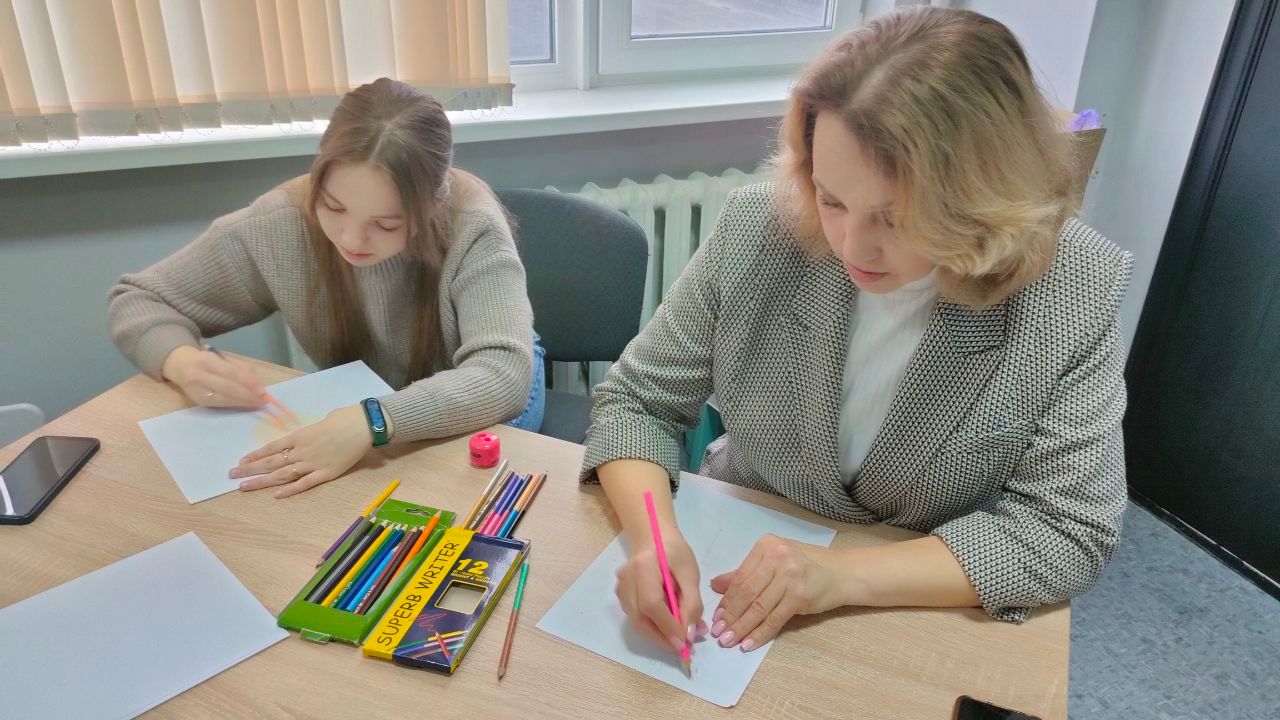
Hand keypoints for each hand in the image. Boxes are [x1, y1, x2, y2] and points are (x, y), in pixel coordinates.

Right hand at [162, 345, 265, 407]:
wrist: (179, 366)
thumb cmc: (206, 360)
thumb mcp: (222, 358)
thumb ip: (241, 367)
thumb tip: (258, 383)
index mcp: (207, 361)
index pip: (231, 373)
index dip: (248, 383)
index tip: (263, 390)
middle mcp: (199, 376)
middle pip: (228, 388)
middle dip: (248, 396)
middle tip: (263, 400)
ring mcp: (197, 391)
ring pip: (224, 399)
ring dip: (243, 403)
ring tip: (257, 404)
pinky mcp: (198, 401)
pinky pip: (219, 405)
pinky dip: (233, 405)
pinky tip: (244, 405)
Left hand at [230, 405, 372, 497]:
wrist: (364, 425)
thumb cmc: (345, 418)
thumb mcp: (323, 421)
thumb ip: (312, 433)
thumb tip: (310, 438)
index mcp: (300, 436)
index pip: (271, 448)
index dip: (255, 456)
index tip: (241, 462)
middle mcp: (301, 451)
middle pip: (271, 463)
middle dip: (250, 470)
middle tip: (232, 476)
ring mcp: (313, 463)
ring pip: (282, 475)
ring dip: (262, 481)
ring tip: (244, 487)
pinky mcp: (326, 473)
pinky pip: (304, 483)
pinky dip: (290, 490)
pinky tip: (276, 495)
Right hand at [615, 529, 708, 654]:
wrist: (654, 539)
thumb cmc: (675, 554)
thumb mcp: (690, 575)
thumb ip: (692, 604)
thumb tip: (689, 634)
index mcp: (644, 566)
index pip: (651, 603)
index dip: (667, 626)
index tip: (685, 643)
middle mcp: (626, 579)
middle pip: (641, 618)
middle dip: (664, 637)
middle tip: (685, 647)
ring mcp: (621, 589)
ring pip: (638, 622)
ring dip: (660, 635)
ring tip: (681, 637)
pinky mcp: (621, 597)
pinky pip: (637, 618)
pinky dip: (654, 628)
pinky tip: (669, 626)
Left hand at [709, 534, 850, 651]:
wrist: (843, 573)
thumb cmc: (806, 566)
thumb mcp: (775, 561)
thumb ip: (746, 572)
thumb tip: (715, 585)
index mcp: (767, 546)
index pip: (741, 576)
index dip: (726, 599)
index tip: (716, 616)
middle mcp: (778, 558)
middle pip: (747, 592)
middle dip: (730, 616)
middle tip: (718, 632)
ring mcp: (790, 577)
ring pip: (759, 607)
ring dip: (741, 627)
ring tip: (727, 640)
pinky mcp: (800, 597)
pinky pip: (774, 619)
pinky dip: (759, 633)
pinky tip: (748, 643)